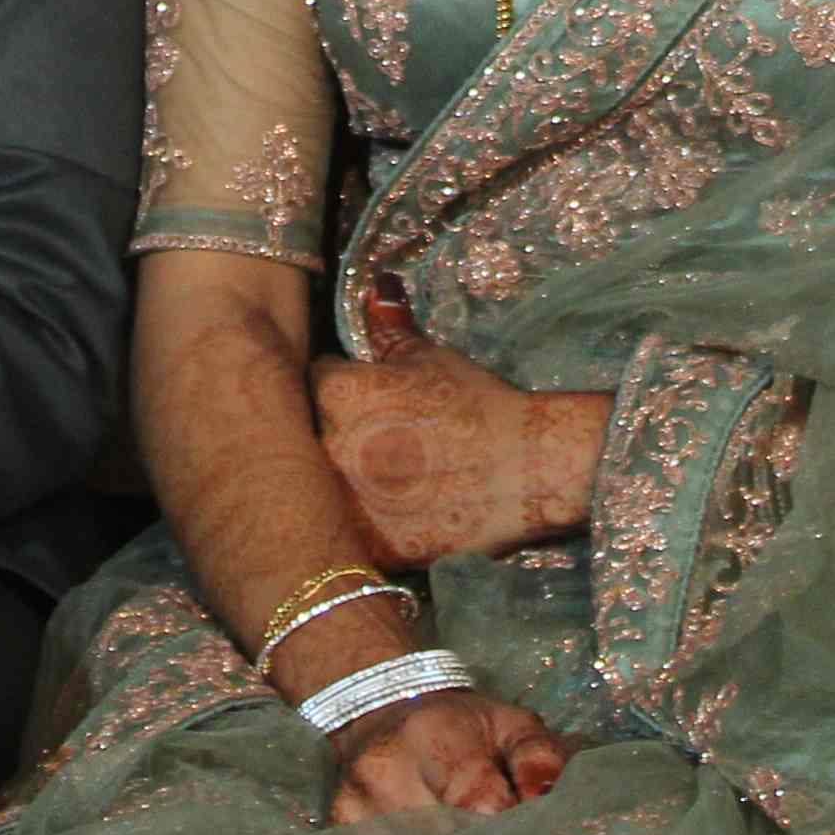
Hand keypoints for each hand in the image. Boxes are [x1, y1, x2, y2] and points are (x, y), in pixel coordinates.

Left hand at [311, 328, 604, 562]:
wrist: (522, 469)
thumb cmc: (474, 403)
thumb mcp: (430, 358)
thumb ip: (390, 329)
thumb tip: (375, 288)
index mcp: (334, 393)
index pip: (317, 379)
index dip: (343, 383)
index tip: (372, 394)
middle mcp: (326, 448)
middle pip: (312, 435)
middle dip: (337, 433)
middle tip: (382, 436)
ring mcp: (344, 502)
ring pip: (326, 486)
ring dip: (347, 479)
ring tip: (391, 476)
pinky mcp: (367, 545)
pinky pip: (350, 533)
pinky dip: (367, 523)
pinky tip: (399, 512)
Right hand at [326, 684, 571, 825]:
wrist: (381, 709)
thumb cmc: (460, 724)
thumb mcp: (510, 724)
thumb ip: (537, 757)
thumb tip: (544, 798)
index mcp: (433, 736)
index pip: (475, 803)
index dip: (505, 830)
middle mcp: (384, 770)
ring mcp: (354, 801)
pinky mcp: (338, 826)